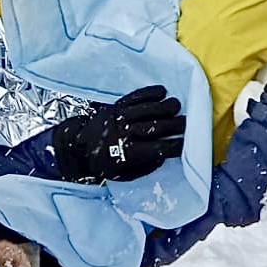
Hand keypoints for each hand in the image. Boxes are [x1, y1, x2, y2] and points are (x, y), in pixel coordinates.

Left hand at [51, 85, 185, 182]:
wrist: (78, 146)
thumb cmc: (104, 163)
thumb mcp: (123, 175)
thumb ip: (144, 168)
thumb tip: (162, 158)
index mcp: (127, 153)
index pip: (157, 149)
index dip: (174, 146)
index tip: (186, 144)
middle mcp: (125, 132)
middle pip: (156, 126)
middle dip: (175, 124)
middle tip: (188, 123)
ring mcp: (121, 116)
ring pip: (148, 109)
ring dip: (165, 106)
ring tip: (178, 106)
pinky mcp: (117, 105)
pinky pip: (136, 96)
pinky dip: (150, 92)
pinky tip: (162, 91)